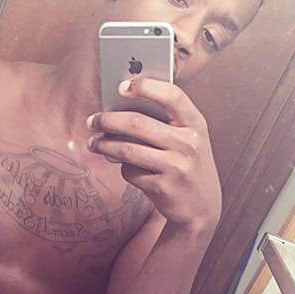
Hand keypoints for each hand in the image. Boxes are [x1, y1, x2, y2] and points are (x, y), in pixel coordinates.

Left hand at [87, 78, 221, 234]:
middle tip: (92, 121)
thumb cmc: (187, 164)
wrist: (202, 207)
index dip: (146, 87)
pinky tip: (124, 166)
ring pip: (128, 150)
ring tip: (93, 143)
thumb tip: (119, 108)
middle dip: (108, 121)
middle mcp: (189, 143)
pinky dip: (123, 168)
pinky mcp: (163, 188)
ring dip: (104, 145)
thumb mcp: (188, 139)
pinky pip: (131, 172)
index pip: (172, 96)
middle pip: (137, 124)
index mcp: (196, 124)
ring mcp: (176, 167)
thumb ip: (164, 123)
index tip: (121, 86)